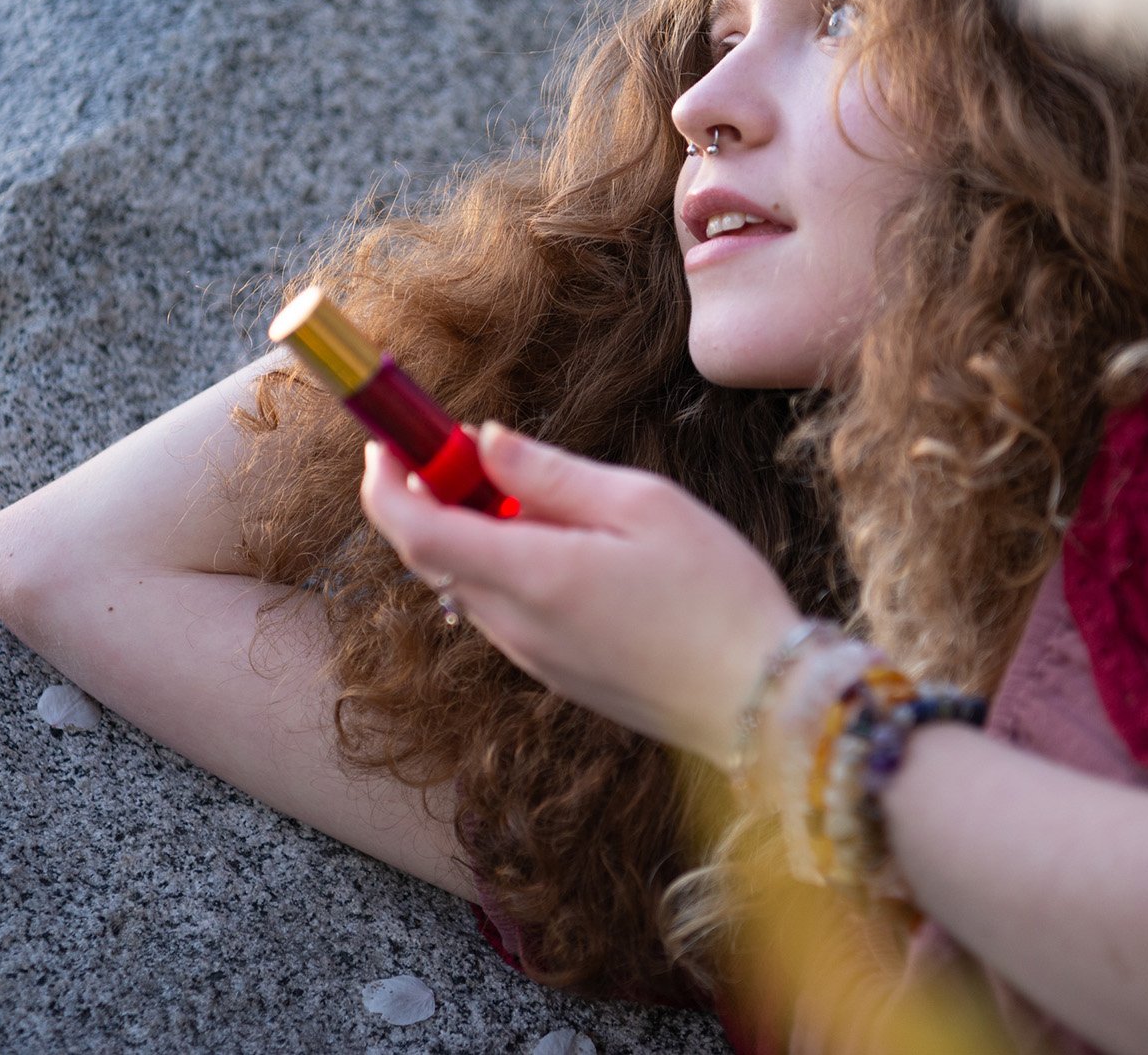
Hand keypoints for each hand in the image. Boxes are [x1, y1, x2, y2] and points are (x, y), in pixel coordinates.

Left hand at [358, 423, 805, 767]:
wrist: (761, 705)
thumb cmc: (717, 596)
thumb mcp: (644, 505)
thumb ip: (552, 475)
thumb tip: (485, 443)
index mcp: (534, 577)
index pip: (417, 532)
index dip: (386, 484)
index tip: (387, 442)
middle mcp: (517, 626)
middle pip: (435, 557)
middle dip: (432, 496)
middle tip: (464, 448)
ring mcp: (533, 658)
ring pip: (471, 583)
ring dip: (475, 533)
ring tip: (538, 495)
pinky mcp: (556, 675)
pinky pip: (507, 611)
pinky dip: (508, 567)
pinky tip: (570, 546)